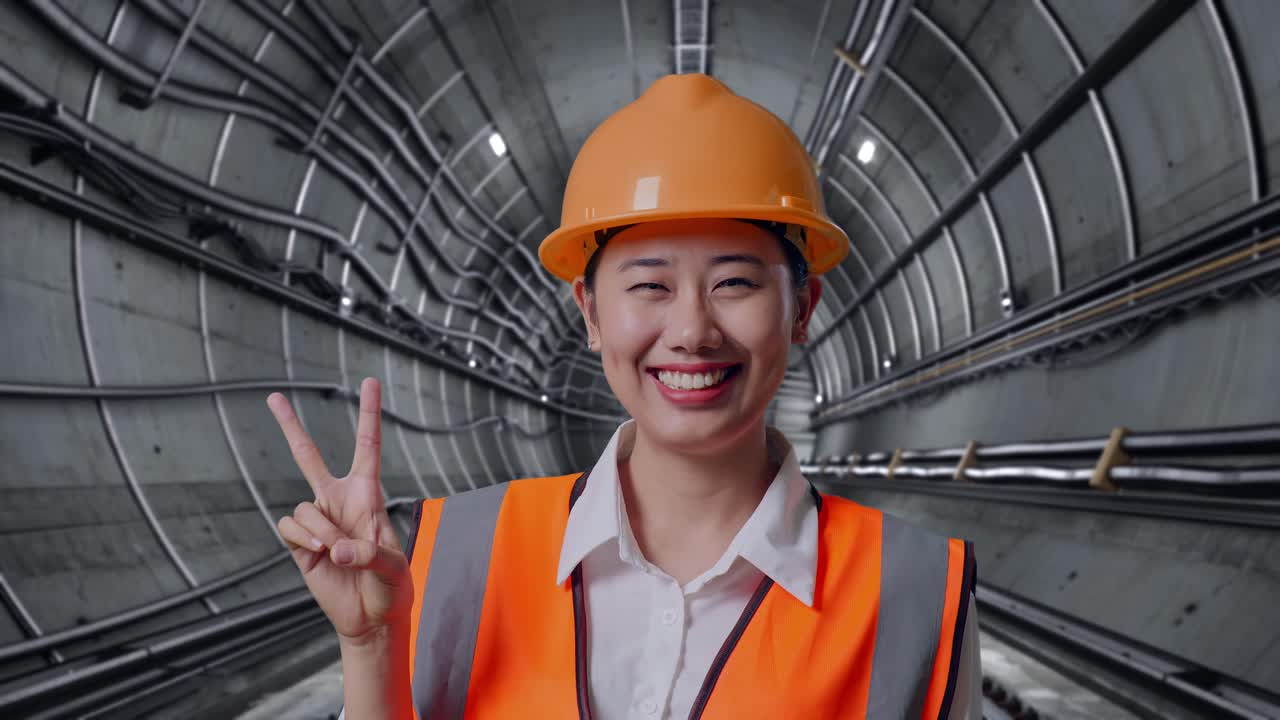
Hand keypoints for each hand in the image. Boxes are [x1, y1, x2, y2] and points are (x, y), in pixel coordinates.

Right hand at [267, 377, 413, 645]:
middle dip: (290, 426)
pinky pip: (289, 528)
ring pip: (304, 509)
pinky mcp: (300, 543)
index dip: (369, 414)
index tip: (369, 381)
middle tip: (273, 396)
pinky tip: (320, 554)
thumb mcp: (394, 568)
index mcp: (368, 494)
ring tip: (337, 552)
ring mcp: (317, 520)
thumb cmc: (392, 586)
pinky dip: (304, 540)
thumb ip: (370, 554)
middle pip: (309, 456)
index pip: (367, 446)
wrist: (371, 616)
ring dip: (320, 531)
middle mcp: (338, 500)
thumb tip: (334, 547)